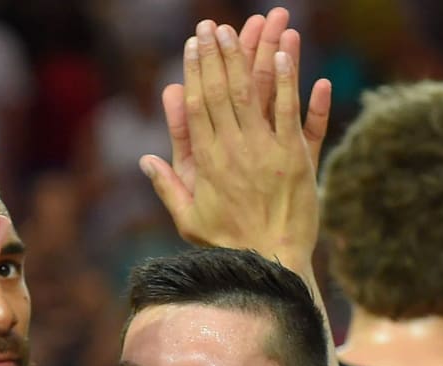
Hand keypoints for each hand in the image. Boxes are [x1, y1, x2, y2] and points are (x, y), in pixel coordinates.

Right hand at [141, 11, 331, 259]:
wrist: (270, 263)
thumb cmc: (228, 245)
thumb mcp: (188, 220)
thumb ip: (168, 186)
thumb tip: (146, 160)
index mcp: (207, 161)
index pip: (197, 105)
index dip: (195, 71)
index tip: (193, 45)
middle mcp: (235, 149)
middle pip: (223, 91)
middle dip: (218, 55)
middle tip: (214, 26)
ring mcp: (267, 151)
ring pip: (257, 94)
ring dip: (252, 57)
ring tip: (250, 25)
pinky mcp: (296, 158)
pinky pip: (291, 113)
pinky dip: (290, 83)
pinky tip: (287, 55)